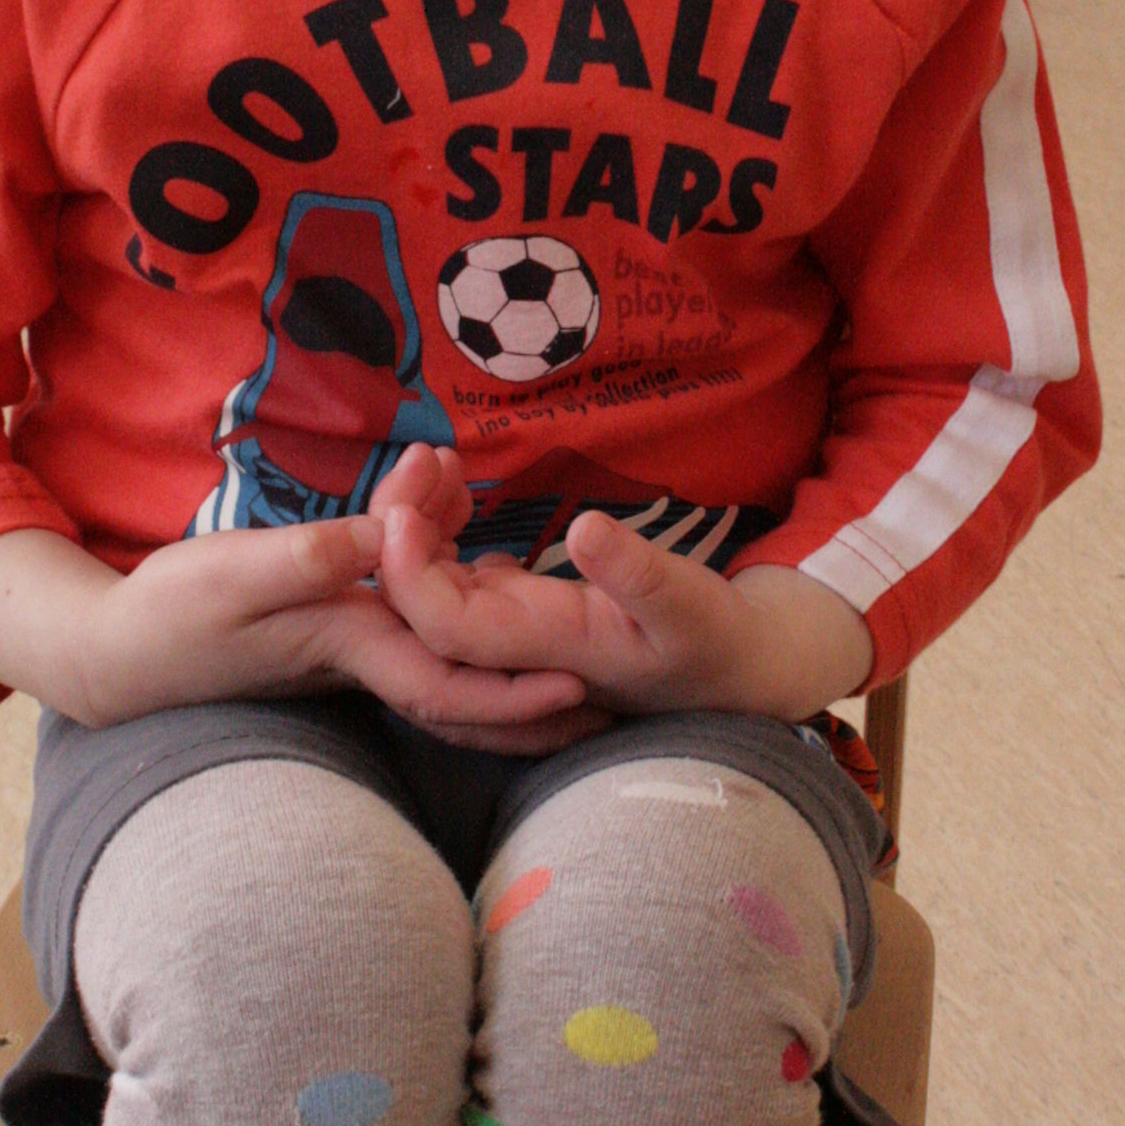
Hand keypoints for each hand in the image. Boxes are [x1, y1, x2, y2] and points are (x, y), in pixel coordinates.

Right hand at [0, 508, 588, 738]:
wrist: (113, 654)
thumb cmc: (166, 616)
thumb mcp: (234, 571)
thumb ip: (311, 556)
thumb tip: (385, 542)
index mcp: (346, 646)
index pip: (447, 683)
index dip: (513, 690)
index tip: (577, 684)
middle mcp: (359, 657)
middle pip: (466, 686)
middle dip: (536, 693)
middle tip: (615, 692)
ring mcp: (348, 651)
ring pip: (446, 657)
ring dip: (501, 644)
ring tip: (569, 642)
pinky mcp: (332, 635)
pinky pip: (413, 632)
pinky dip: (452, 610)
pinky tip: (475, 584)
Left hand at [373, 493, 873, 719]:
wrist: (724, 668)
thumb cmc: (710, 639)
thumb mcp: (690, 604)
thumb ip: (638, 573)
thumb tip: (586, 529)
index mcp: (541, 648)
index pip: (445, 627)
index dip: (409, 574)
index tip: (403, 509)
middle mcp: (508, 647)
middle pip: (418, 602)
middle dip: (400, 530)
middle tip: (422, 458)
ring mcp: (504, 627)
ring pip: (427, 582)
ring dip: (416, 520)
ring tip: (435, 458)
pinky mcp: (510, 606)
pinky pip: (448, 571)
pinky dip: (438, 524)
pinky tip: (452, 477)